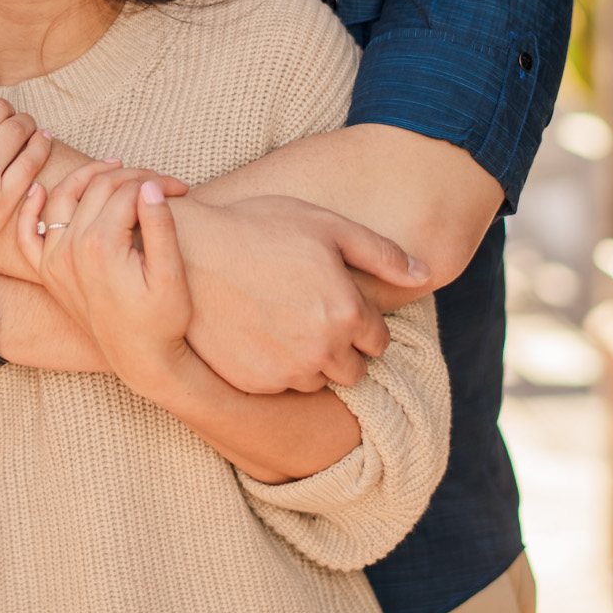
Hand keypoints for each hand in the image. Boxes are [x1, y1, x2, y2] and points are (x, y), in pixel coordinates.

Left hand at [34, 176, 193, 395]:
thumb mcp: (171, 276)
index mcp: (100, 245)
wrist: (140, 359)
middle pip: (97, 188)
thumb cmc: (162, 321)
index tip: (183, 188)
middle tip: (160, 182)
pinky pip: (27, 235)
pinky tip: (39, 189)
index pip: (127, 191)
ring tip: (115, 168)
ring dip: (86, 177)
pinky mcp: (48, 272)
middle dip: (132, 177)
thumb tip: (150, 185)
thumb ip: (160, 227)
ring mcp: (54, 260)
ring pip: (62, 198)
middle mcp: (69, 248)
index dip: (158, 183)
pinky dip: (30, 209)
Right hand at [168, 193, 423, 392]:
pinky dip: (273, 367)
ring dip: (308, 361)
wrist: (187, 250)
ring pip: (316, 381)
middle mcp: (323, 350)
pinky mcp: (253, 383)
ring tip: (278, 322)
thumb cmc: (257, 228)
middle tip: (306, 314)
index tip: (331, 302)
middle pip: (352, 370)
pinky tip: (254, 332)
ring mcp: (286, 371)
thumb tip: (426, 273)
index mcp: (347, 312)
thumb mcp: (324, 225)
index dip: (357, 321)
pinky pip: (279, 386)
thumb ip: (381, 252)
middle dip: (338, 347)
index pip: (377, 341)